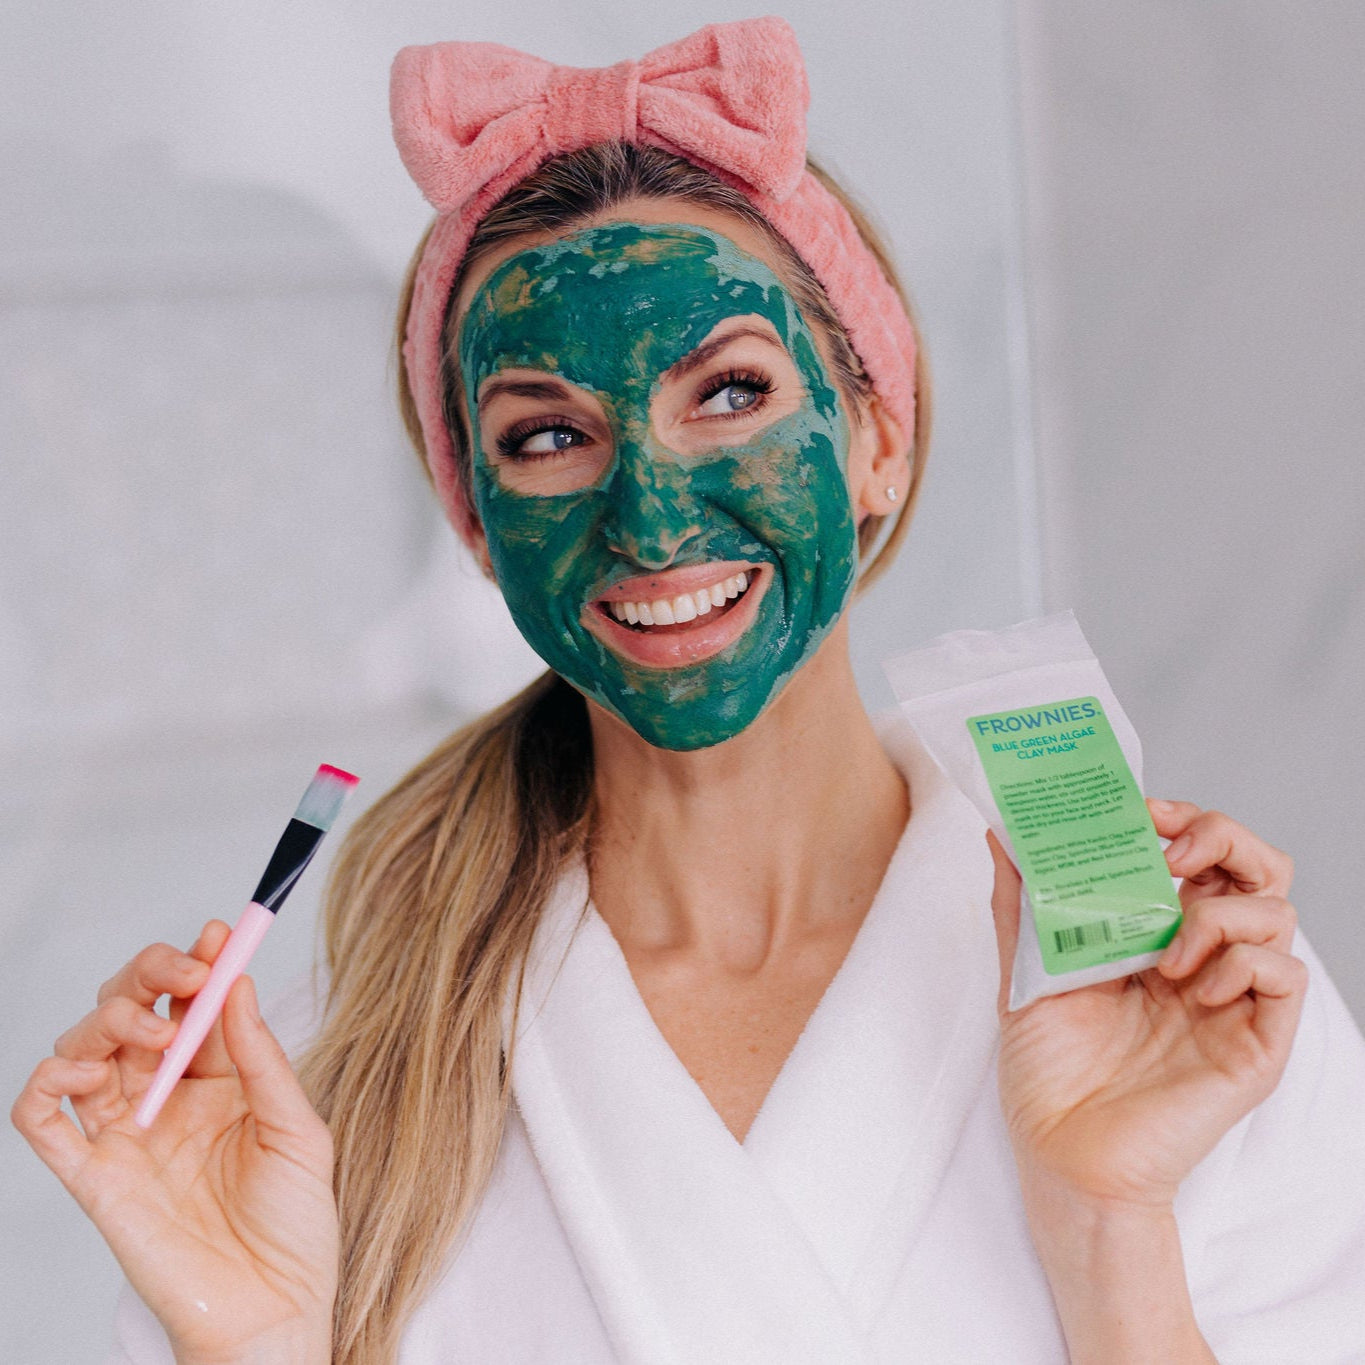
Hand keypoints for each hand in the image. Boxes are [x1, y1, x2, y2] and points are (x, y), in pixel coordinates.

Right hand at [11, 922, 336, 1364]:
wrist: (272, 1307)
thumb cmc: (296, 1225)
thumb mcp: (299, 1129)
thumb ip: (261, 1059)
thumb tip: (235, 985)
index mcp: (223, 1079)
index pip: (195, 1003)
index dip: (200, 963)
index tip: (219, 933)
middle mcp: (169, 1097)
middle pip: (133, 1010)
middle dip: (149, 974)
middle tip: (183, 971)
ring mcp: (126, 1133)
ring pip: (83, 1048)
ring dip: (108, 1020)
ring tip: (155, 1033)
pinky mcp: (93, 1176)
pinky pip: (43, 1120)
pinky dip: (48, 1082)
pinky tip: (87, 1071)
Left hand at [989, 800, 1305, 1209]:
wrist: (1062, 1156)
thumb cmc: (1048, 1073)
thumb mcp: (1024, 972)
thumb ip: (1019, 903)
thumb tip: (1000, 832)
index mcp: (1155, 935)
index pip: (1197, 855)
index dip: (1181, 818)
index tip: (1141, 809)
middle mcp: (1203, 958)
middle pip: (1255, 867)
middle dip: (1222, 835)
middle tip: (1172, 849)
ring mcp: (1233, 999)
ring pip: (1276, 911)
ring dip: (1220, 909)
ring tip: (1167, 951)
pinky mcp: (1256, 1043)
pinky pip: (1285, 975)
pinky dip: (1243, 960)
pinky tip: (1193, 984)